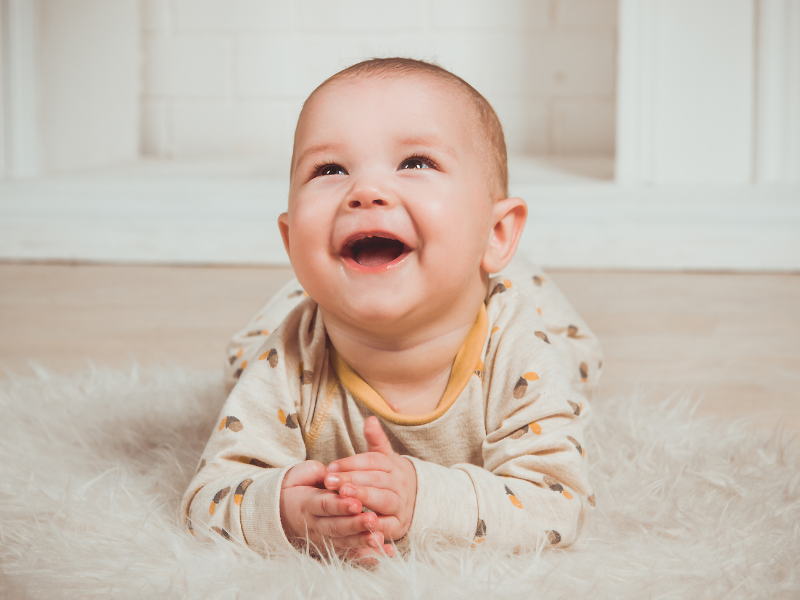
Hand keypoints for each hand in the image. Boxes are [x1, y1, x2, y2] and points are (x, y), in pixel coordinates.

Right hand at [280, 460, 394, 560]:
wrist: (280, 511)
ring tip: (379, 538)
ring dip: (362, 541)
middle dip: (355, 525)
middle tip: (373, 520)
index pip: (324, 505)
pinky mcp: (331, 548)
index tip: (357, 503)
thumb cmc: (297, 487)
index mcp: (307, 503)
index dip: (340, 506)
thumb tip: (332, 473)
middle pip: (336, 526)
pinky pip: (349, 554)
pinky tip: (383, 554)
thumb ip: (318, 473)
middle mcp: (315, 524)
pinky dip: (366, 556)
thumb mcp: (302, 475)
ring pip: (343, 542)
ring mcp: (323, 538)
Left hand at [324, 417, 417, 542]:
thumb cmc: (391, 479)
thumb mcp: (385, 459)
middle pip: (377, 479)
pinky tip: (357, 522)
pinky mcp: (400, 526)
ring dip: (364, 498)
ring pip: (384, 500)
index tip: (331, 467)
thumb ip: (376, 441)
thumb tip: (370, 419)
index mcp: (395, 465)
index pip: (373, 461)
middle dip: (353, 480)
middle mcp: (400, 484)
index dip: (352, 463)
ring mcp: (402, 505)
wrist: (418, 502)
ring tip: (344, 496)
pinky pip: (388, 526)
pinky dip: (374, 526)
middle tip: (331, 481)